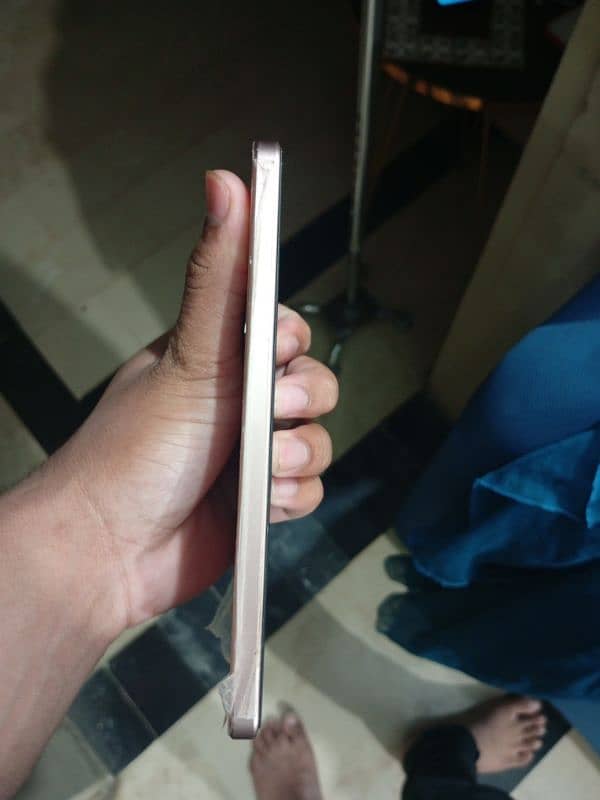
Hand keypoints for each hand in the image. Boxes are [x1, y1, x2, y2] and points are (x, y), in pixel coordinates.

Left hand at [48, 170, 337, 629]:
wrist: (112, 552)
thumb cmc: (135, 451)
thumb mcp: (189, 354)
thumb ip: (220, 276)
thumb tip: (227, 185)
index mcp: (216, 357)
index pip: (285, 328)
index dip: (292, 341)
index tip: (273, 352)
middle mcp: (237, 401)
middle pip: (315, 383)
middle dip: (299, 401)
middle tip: (264, 411)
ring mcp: (251, 452)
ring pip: (319, 439)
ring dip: (296, 455)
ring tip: (258, 468)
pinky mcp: (262, 499)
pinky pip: (312, 487)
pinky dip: (292, 496)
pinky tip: (259, 502)